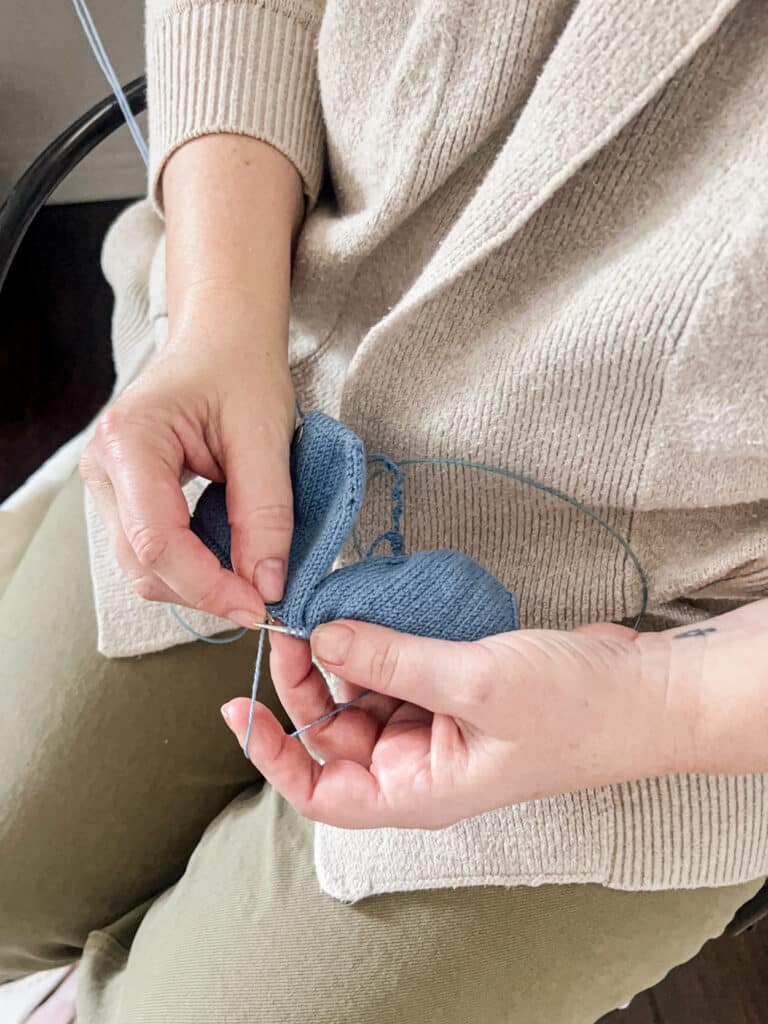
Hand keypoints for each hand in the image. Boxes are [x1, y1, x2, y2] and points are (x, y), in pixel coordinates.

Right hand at [80, 313, 294, 622]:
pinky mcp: (125, 497)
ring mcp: (109, 485)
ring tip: (252, 577)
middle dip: (206, 591)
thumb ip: (266, 514)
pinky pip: (154, 551)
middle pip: (144, 564)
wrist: (223, 341)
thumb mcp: (266, 437)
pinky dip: (194, 566)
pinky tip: (230, 558)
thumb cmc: (241, 370)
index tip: (259, 606)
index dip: (209, 585)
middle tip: (265, 600)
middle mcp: (103, 467)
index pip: (157, 542)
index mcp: (130, 441)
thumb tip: (267, 586)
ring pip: (145, 567)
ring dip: (200, 583)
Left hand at [222, 599, 767, 827]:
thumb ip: (394, 660)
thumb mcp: (476, 682)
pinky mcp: (452, 687)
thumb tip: (321, 636)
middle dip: (307, 679)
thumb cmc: (574, 711)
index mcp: (418, 789)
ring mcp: (435, 723)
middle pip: (332, 730)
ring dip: (342, 651)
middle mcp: (417, 762)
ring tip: (328, 604)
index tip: (239, 708)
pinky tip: (368, 605)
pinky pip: (395, 664)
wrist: (643, 692)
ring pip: (361, 690)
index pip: (321, 791)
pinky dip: (378, 638)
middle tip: (295, 621)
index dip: (274, 755)